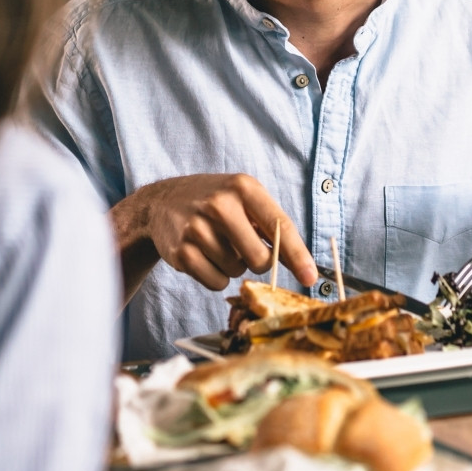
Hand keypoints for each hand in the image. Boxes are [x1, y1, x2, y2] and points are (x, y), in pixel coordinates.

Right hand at [112, 173, 318, 291]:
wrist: (161, 202)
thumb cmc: (214, 202)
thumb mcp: (244, 199)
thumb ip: (272, 228)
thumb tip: (303, 265)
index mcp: (243, 188)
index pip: (279, 226)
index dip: (298, 256)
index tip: (310, 277)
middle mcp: (220, 205)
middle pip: (259, 259)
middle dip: (258, 262)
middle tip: (245, 248)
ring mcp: (197, 229)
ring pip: (236, 272)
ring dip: (233, 266)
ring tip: (217, 244)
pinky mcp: (181, 252)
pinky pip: (216, 282)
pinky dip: (216, 276)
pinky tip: (204, 256)